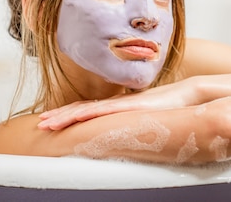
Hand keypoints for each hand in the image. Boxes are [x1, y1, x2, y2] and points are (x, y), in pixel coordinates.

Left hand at [37, 77, 198, 130]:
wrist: (189, 94)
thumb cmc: (172, 108)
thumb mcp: (148, 119)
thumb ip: (135, 124)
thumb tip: (128, 135)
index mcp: (119, 108)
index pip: (89, 111)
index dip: (69, 115)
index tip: (53, 121)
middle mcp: (116, 104)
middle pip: (82, 109)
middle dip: (60, 116)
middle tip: (41, 123)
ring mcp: (121, 104)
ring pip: (86, 109)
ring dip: (64, 117)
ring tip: (46, 124)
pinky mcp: (128, 106)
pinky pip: (101, 110)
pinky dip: (84, 113)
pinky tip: (72, 117)